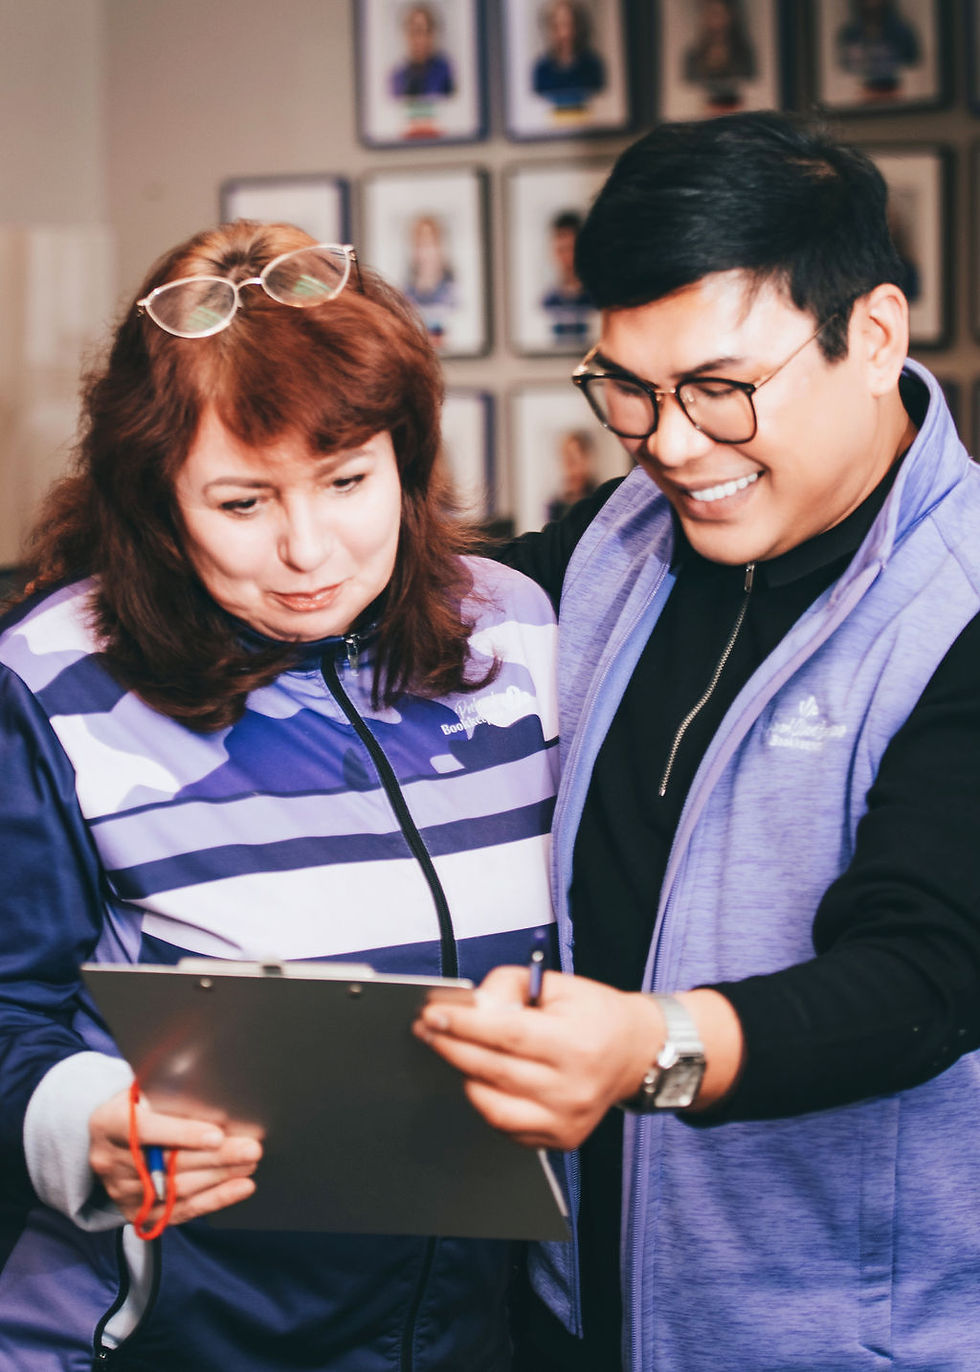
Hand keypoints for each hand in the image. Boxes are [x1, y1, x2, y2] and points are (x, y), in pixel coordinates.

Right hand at [89, 1089, 261, 1225]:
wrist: (105, 1139)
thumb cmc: (135, 1107)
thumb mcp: (141, 1090)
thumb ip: (167, 1093)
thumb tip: (214, 1096)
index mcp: (108, 1123)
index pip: (145, 1130)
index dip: (182, 1133)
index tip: (217, 1135)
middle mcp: (110, 1161)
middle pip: (168, 1164)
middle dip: (215, 1157)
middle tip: (250, 1148)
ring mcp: (121, 1190)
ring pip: (177, 1189)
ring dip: (220, 1177)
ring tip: (250, 1163)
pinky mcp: (136, 1212)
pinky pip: (180, 1210)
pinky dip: (214, 1199)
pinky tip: (240, 1187)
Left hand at [413, 966, 665, 1149]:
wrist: (635, 1053)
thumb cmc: (595, 1015)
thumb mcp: (557, 985)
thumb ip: (509, 988)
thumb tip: (469, 1005)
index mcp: (575, 1043)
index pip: (507, 1035)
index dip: (464, 1025)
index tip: (433, 1015)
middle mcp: (572, 1088)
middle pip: (494, 1070)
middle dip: (451, 1046)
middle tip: (428, 1029)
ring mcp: (566, 1120)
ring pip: (494, 1107)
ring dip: (465, 1076)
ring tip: (455, 1051)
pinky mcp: (561, 1139)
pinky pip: (507, 1127)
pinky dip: (486, 1102)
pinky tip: (481, 1078)